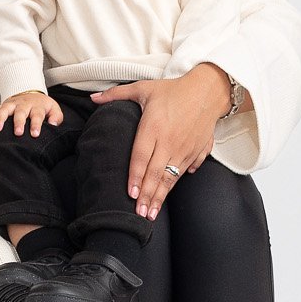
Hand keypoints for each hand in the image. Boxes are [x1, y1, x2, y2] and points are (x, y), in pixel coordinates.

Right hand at [0, 90, 62, 136]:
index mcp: (36, 105)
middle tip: (17, 133)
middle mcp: (23, 104)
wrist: (30, 93)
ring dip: (0, 119)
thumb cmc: (42, 106)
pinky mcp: (2, 106)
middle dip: (18, 122)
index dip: (36, 124)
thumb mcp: (53, 109)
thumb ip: (56, 117)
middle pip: (20, 112)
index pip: (37, 114)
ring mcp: (11, 104)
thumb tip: (53, 125)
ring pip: (4, 110)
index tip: (34, 134)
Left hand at [92, 65, 228, 217]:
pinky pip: (185, 171)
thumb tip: (92, 98)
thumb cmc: (173, 90)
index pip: (141, 156)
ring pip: (170, 177)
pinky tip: (167, 196)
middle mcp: (170, 141)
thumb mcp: (143, 88)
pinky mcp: (197, 151)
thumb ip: (116, 95)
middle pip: (155, 173)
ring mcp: (185, 148)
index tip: (130, 193)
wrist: (208, 90)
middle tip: (139, 213)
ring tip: (150, 213)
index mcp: (154, 126)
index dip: (135, 176)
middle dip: (146, 195)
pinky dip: (175, 184)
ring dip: (160, 196)